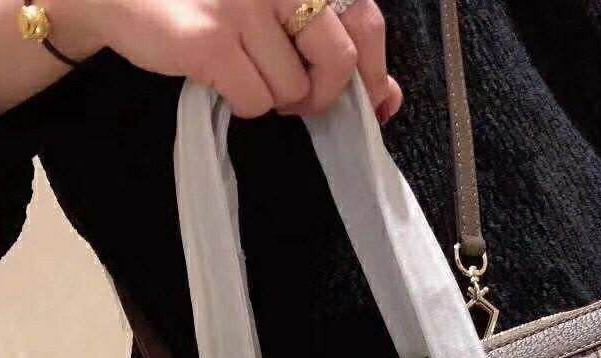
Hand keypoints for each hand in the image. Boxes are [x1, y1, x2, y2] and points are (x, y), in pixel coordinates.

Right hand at [64, 0, 401, 119]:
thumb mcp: (278, 7)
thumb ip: (335, 40)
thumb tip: (389, 96)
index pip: (367, 22)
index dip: (373, 73)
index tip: (372, 101)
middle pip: (340, 61)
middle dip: (323, 95)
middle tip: (299, 98)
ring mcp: (244, 3)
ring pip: (294, 89)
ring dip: (275, 98)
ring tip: (246, 74)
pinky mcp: (212, 39)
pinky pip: (256, 101)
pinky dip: (244, 105)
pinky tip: (221, 79)